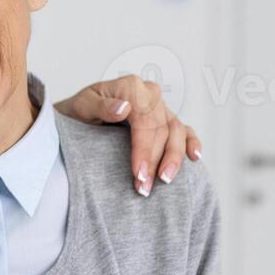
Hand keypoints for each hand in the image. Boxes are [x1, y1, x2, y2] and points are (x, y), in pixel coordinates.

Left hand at [54, 74, 202, 195]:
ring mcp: (160, 107)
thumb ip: (101, 105)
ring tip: (166, 180)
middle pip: (161, 129)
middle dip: (155, 161)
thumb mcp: (82, 105)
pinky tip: (194, 157)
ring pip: (176, 131)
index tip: (138, 173)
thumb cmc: (80, 110)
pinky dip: (191, 142)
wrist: (80, 114)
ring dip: (173, 158)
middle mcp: (150, 94)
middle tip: (145, 187)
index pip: (144, 120)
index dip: (143, 149)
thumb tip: (124, 108)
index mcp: (131, 87)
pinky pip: (184, 129)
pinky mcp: (166, 119)